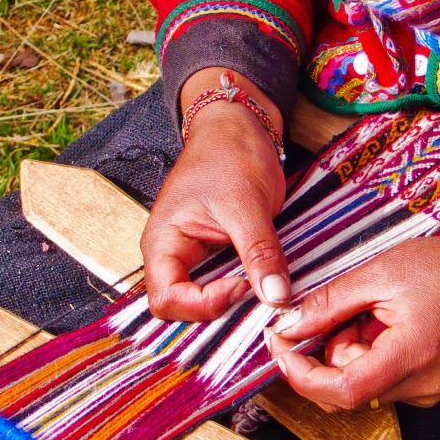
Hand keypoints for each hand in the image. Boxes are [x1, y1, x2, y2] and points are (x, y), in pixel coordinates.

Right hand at [141, 69, 288, 320]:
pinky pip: (223, 286)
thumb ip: (260, 253)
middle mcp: (171, 256)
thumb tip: (277, 298)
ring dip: (233, 304)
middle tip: (257, 293)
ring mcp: (193, 258)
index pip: (167, 300)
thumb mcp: (247, 205)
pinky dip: (244, 290)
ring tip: (264, 289)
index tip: (243, 284)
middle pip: (181, 310)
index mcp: (162, 243)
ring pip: (203, 302)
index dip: (204, 304)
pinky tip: (265, 283)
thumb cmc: (230, 155)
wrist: (238, 128)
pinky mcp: (215, 256)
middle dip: (218, 311)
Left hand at [264, 233, 439, 410]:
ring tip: (375, 311)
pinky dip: (369, 354)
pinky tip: (387, 324)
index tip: (281, 346)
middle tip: (347, 310)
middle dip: (331, 351)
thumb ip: (329, 304)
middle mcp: (420, 386)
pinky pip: (379, 380)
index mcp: (411, 357)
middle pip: (346, 389)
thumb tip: (289, 327)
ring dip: (351, 350)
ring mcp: (426, 391)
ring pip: (361, 384)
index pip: (342, 390)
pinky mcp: (427, 388)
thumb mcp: (379, 274)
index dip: (302, 374)